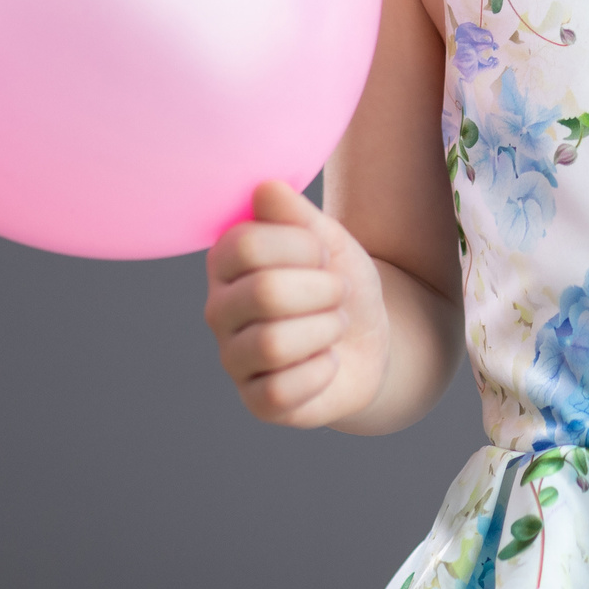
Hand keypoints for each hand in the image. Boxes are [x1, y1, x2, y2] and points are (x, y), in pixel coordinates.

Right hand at [203, 179, 391, 427]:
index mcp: (227, 262)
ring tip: (334, 325)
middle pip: (264, 293)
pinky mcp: (257, 402)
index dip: (302, 245)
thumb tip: (265, 187)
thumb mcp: (329, 239)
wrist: (369, 337)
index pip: (246, 243)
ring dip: (326, 329)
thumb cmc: (338, 279)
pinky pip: (284, 389)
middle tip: (338, 292)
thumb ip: (297, 214)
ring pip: (274, 344)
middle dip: (324, 290)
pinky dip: (323, 371)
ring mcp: (234, 359)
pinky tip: (327, 362)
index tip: (322, 254)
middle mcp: (219, 310)